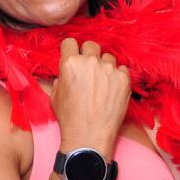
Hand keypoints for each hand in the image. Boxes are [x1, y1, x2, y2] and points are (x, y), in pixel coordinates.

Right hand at [51, 38, 130, 157]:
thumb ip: (61, 78)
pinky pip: (122, 69)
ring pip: (108, 57)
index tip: (74, 56)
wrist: (89, 137)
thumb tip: (67, 73)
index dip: (71, 50)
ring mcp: (109, 69)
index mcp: (69, 63)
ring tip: (102, 83)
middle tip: (89, 70)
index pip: (70, 42)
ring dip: (105, 66)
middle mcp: (90, 62)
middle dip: (89, 55)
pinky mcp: (124, 79)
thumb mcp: (55, 96)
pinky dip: (118, 76)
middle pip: (91, 45)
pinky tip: (112, 90)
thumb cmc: (70, 119)